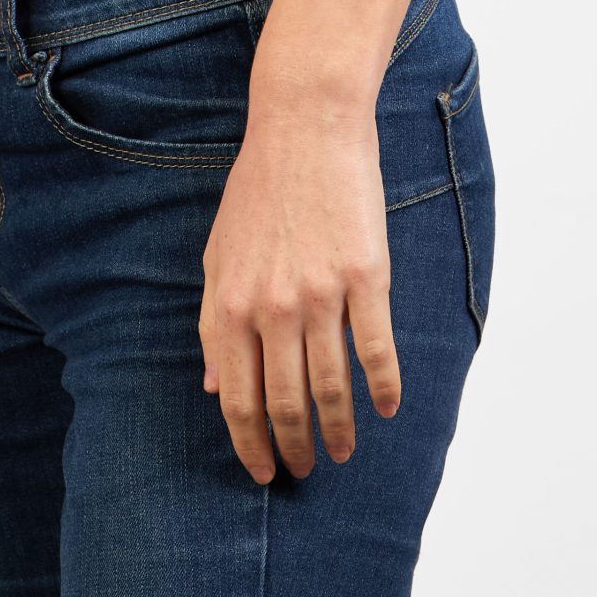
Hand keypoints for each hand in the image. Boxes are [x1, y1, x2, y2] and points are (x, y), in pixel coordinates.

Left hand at [198, 92, 398, 480]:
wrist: (305, 125)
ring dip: (339, 429)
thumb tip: (212, 386)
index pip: (237, 398)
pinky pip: (375, 349)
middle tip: (308, 468)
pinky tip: (386, 409)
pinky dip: (382, 388)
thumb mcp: (218, 253)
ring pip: (331, 387)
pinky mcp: (364, 276)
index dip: (250, 444)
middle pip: (284, 403)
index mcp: (230, 303)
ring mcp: (320, 293)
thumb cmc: (258, 188)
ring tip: (344, 451)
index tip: (264, 471)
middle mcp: (272, 307)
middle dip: (296, 447)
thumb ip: (211, 322)